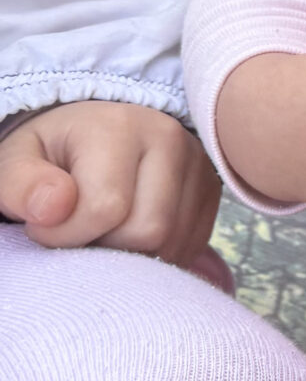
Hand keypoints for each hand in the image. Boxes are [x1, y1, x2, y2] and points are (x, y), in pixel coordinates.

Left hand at [0, 100, 221, 273]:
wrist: (92, 133)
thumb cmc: (50, 153)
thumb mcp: (17, 162)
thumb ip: (21, 184)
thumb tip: (54, 208)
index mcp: (118, 126)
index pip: (106, 209)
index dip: (66, 235)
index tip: (44, 226)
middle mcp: (170, 139)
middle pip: (149, 231)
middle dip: (105, 245)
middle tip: (78, 231)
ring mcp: (198, 165)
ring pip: (172, 244)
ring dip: (131, 254)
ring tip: (104, 230)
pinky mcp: (212, 190)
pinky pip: (189, 246)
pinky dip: (156, 254)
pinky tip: (129, 234)